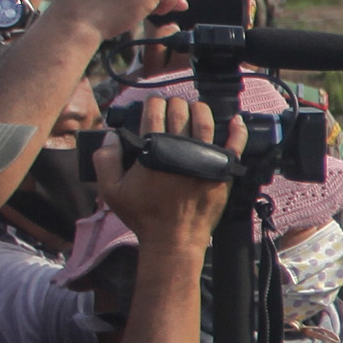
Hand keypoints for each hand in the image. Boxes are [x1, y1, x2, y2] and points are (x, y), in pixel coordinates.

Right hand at [97, 100, 236, 249]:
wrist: (173, 239)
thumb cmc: (144, 216)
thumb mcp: (112, 190)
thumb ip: (105, 160)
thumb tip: (111, 136)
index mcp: (154, 150)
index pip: (154, 112)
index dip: (153, 103)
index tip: (154, 103)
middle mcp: (181, 150)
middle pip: (180, 112)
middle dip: (175, 103)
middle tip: (173, 105)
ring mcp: (204, 159)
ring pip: (206, 122)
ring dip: (200, 109)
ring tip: (195, 108)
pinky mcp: (223, 171)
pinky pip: (235, 144)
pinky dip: (237, 130)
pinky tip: (235, 120)